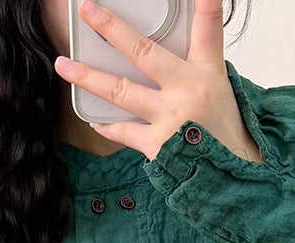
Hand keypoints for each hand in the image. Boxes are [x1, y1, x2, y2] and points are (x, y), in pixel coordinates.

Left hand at [53, 0, 262, 162]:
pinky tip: (95, 121)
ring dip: (89, 77)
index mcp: (204, 73)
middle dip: (112, 28)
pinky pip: (124, 132)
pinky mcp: (157, 146)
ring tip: (65, 65)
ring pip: (120, 92)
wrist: (230, 174)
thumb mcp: (220, 83)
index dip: (204, 4)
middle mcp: (184, 92)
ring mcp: (168, 120)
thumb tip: (190, 22)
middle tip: (87, 10)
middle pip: (143, 52)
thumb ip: (202, 48)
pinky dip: (108, 126)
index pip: (206, 27)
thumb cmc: (223, 128)